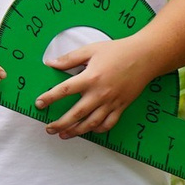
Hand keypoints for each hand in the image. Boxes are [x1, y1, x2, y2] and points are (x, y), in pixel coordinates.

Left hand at [37, 35, 158, 137]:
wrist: (145, 57)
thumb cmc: (118, 51)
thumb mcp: (91, 50)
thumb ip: (70, 59)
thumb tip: (51, 63)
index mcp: (90, 78)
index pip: (64, 91)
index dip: (49, 98)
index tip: (39, 104)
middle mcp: (100, 93)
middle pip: (76, 114)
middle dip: (60, 123)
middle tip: (48, 128)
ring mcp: (112, 102)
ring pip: (91, 123)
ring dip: (76, 131)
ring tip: (63, 134)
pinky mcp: (122, 106)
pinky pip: (108, 123)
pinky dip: (98, 129)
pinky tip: (89, 130)